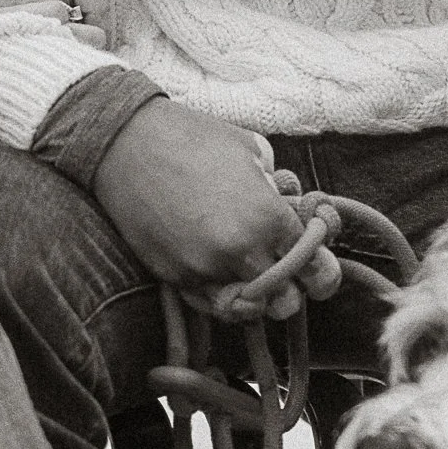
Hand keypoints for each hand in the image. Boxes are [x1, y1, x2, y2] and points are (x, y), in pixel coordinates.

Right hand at [91, 102, 341, 318]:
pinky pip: (211, 305)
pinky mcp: (174, 277)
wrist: (125, 143)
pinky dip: (224, 298)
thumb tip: (289, 206)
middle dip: (292, 288)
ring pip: (248, 310)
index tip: (318, 266)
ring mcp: (204, 269)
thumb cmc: (192, 138)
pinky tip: (227, 280)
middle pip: (286, 299)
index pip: (313, 264)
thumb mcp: (251, 150)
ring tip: (255, 279)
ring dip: (258, 299)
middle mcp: (240, 251)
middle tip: (286, 273)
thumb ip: (277, 188)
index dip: (321, 268)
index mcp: (267, 217)